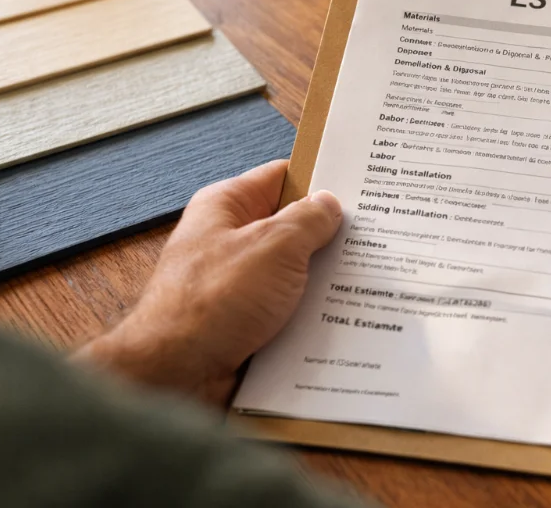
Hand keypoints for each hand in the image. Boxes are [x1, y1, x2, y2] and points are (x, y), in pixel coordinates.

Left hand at [75, 160, 341, 403]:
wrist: (176, 375)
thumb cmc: (213, 302)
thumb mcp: (274, 246)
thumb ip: (308, 220)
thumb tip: (328, 205)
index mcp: (226, 206)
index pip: (281, 176)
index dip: (320, 178)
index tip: (361, 185)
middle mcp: (227, 240)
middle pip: (290, 226)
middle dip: (327, 234)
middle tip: (374, 235)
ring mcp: (235, 282)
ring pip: (292, 272)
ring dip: (322, 279)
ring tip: (366, 277)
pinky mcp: (243, 320)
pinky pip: (285, 308)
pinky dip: (309, 313)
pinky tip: (341, 315)